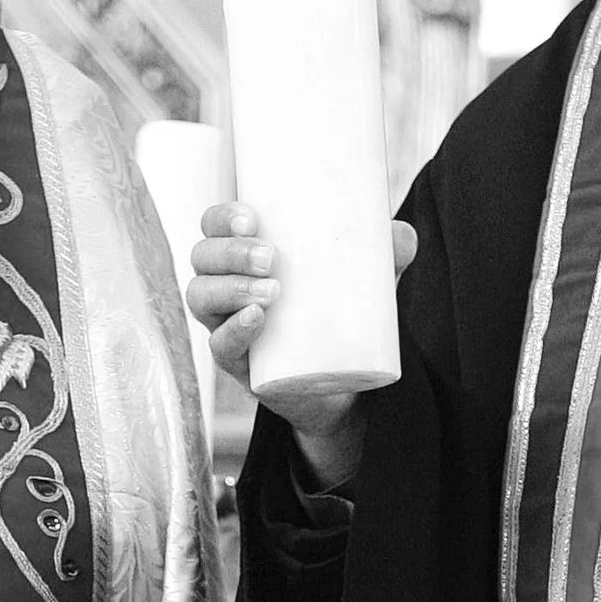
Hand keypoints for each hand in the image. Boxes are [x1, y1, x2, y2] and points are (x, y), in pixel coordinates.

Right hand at [186, 200, 416, 488]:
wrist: (343, 384)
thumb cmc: (341, 313)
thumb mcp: (366, 279)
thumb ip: (387, 251)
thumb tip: (399, 234)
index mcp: (243, 255)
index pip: (212, 226)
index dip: (221, 217)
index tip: (252, 217)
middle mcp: (225, 286)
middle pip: (202, 258)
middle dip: (230, 252)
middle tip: (272, 257)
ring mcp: (226, 326)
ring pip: (201, 298)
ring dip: (230, 288)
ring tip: (273, 291)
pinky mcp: (239, 364)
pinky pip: (219, 347)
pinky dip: (234, 330)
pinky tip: (256, 318)